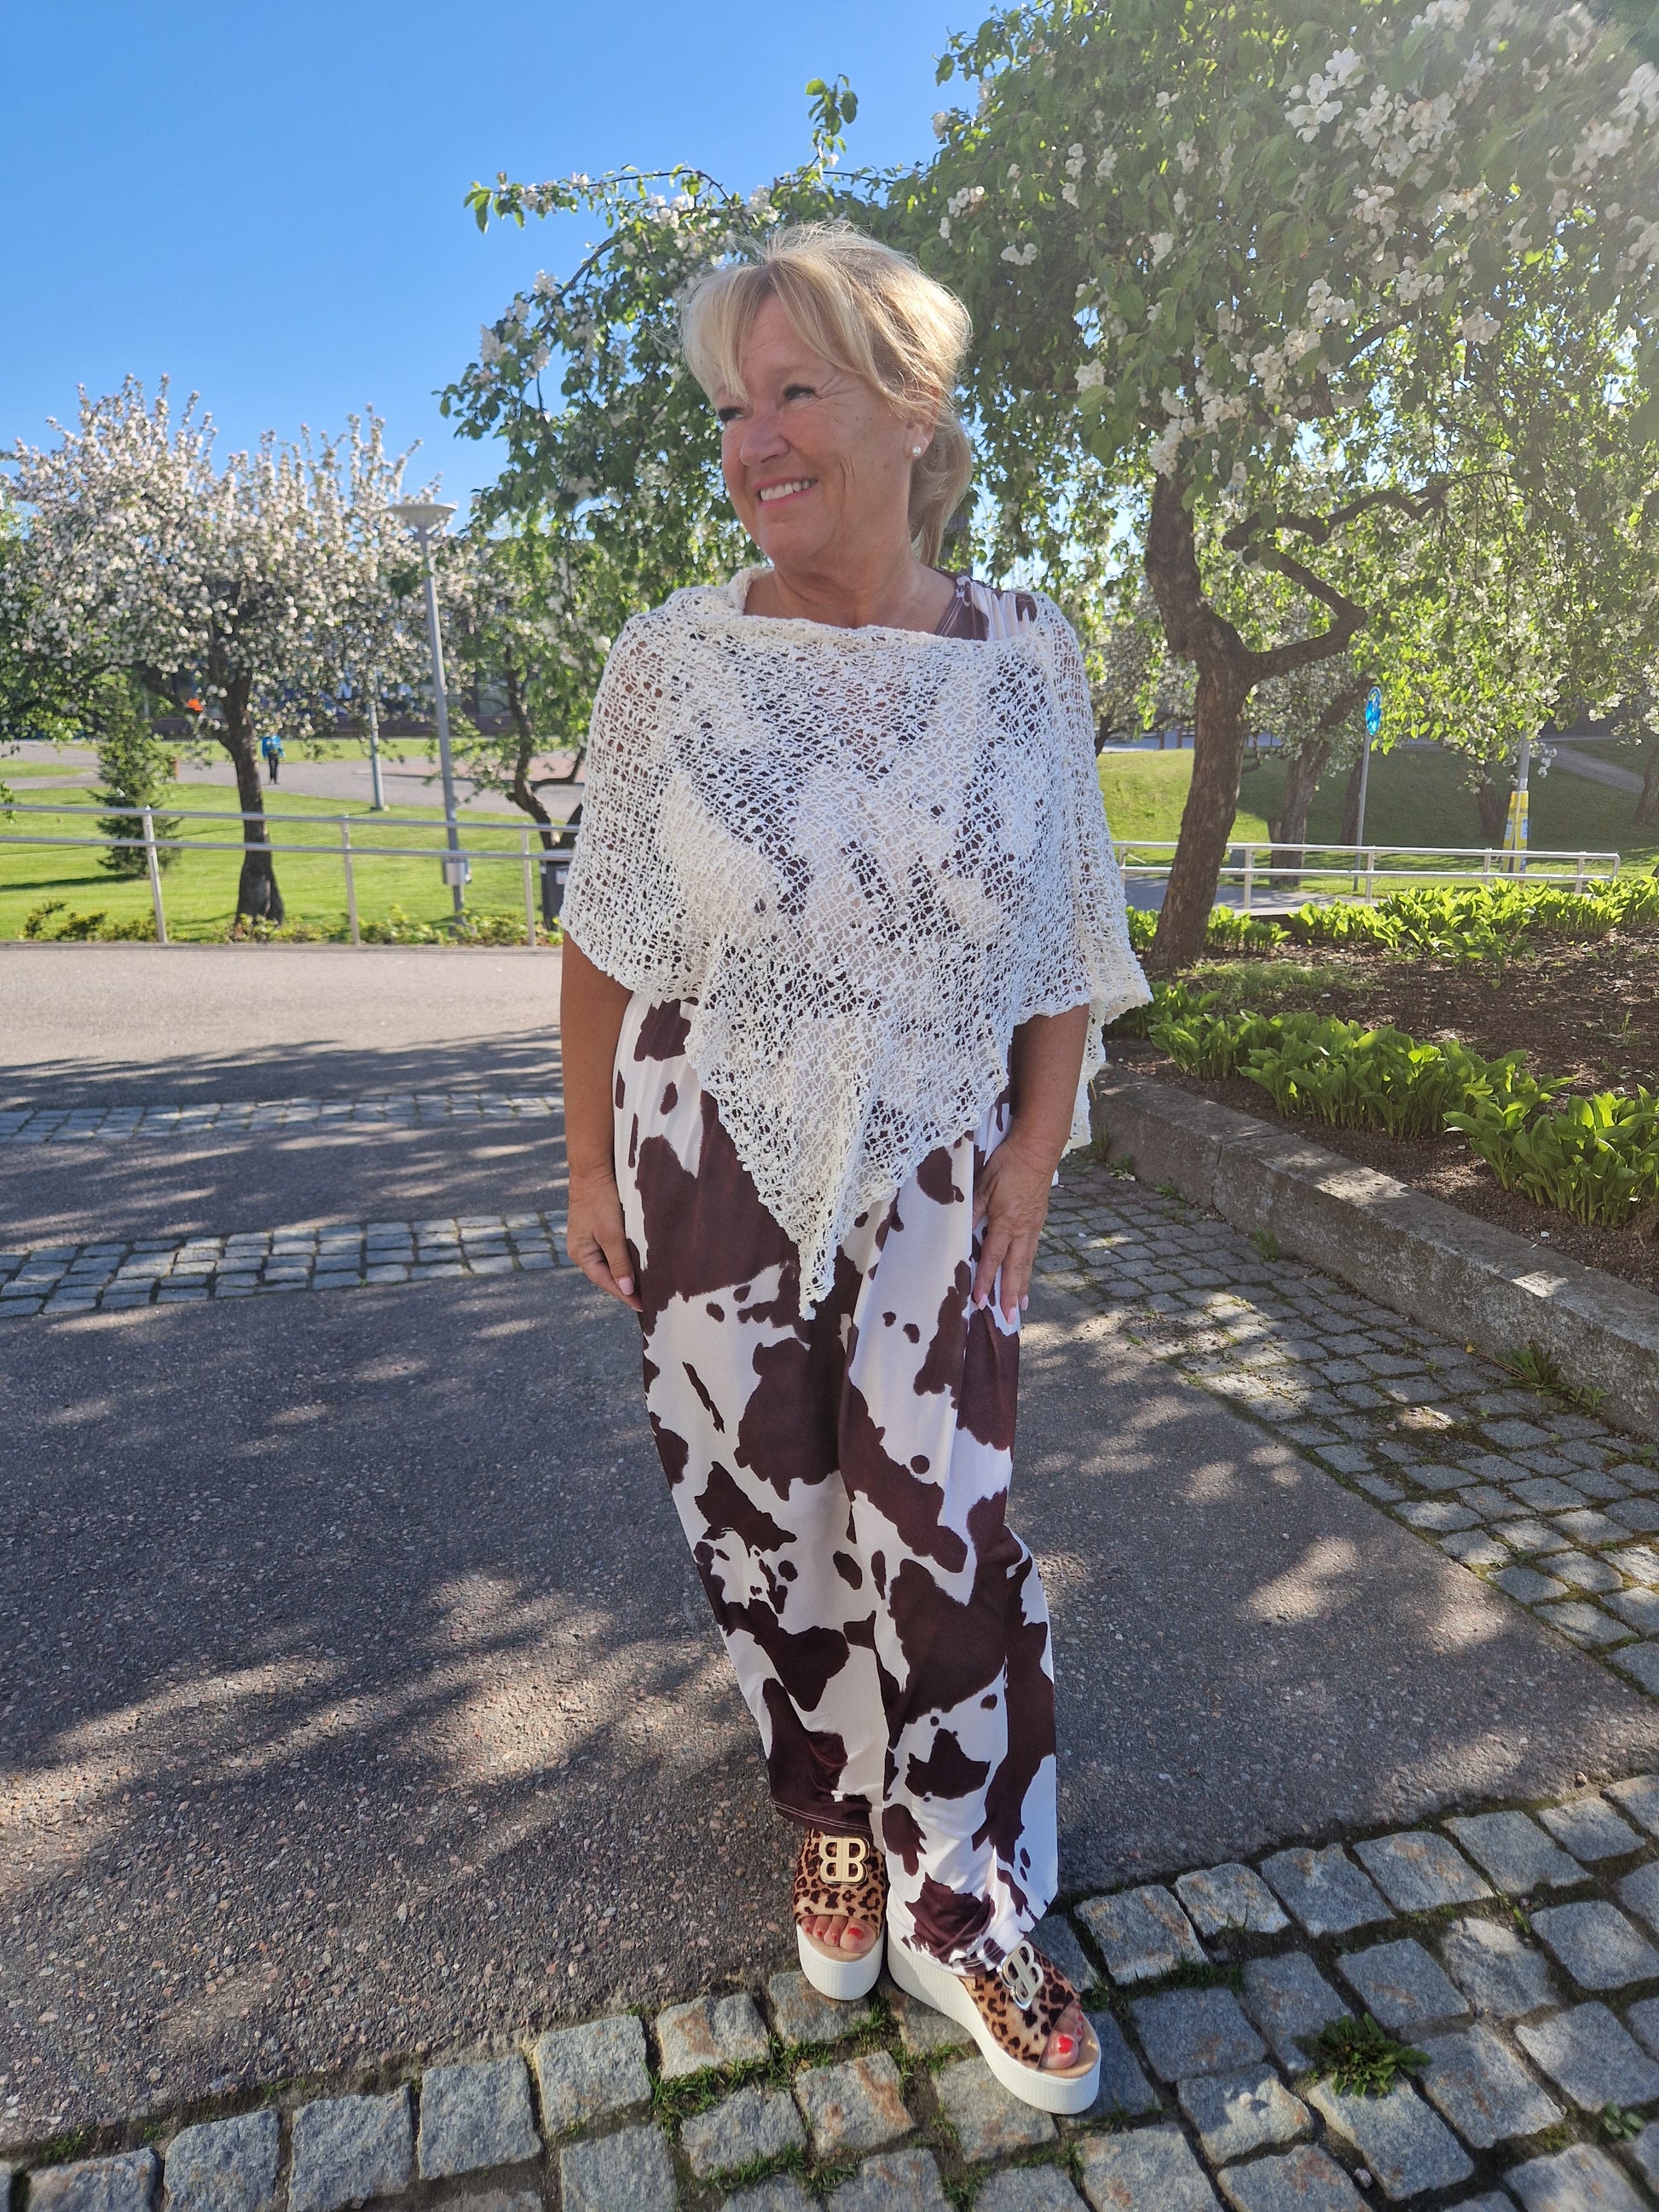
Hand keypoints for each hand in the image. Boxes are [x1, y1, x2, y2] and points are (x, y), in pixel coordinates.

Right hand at [565, 1165, 642, 1311]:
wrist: (594, 1168)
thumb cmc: (600, 1199)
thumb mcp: (611, 1233)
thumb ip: (619, 1262)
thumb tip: (627, 1289)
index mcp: (581, 1253)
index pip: (605, 1281)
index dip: (624, 1294)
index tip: (644, 1306)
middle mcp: (584, 1249)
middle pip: (608, 1274)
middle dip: (627, 1287)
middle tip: (650, 1299)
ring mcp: (591, 1238)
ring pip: (612, 1262)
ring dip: (629, 1273)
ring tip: (649, 1285)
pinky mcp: (601, 1228)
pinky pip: (615, 1249)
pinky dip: (628, 1257)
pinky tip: (641, 1262)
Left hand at [971, 1130, 1056, 1320]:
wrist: (1037, 1149)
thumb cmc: (1007, 1163)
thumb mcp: (984, 1185)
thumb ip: (973, 1211)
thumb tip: (961, 1233)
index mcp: (1007, 1222)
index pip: (993, 1258)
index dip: (986, 1281)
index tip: (980, 1302)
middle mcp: (1023, 1229)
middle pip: (1015, 1268)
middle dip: (1010, 1295)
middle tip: (1008, 1318)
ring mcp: (1034, 1225)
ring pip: (1027, 1261)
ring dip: (1022, 1284)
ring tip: (1021, 1305)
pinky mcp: (1039, 1219)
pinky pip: (1033, 1249)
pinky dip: (1028, 1266)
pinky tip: (1025, 1272)